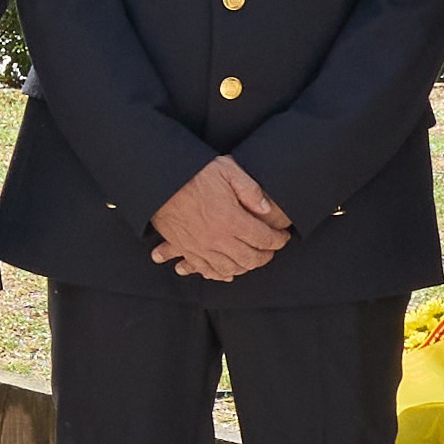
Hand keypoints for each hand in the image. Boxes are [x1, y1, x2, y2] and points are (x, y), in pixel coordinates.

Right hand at [149, 155, 291, 282]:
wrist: (159, 182)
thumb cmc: (193, 173)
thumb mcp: (227, 170)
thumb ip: (250, 189)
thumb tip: (266, 209)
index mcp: (231, 219)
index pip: (264, 238)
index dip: (278, 240)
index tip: (283, 237)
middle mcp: (218, 238)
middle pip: (250, 258)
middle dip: (265, 256)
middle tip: (271, 250)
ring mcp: (201, 247)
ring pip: (230, 268)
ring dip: (245, 267)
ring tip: (253, 260)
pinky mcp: (186, 249)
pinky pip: (206, 270)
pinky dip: (219, 274)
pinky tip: (227, 273)